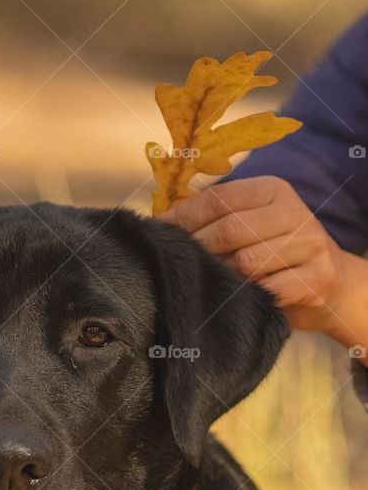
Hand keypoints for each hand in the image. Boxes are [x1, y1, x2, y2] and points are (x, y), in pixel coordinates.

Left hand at [161, 176, 367, 351]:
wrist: (329, 282)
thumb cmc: (272, 252)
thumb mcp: (251, 223)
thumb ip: (214, 217)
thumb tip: (160, 222)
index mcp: (273, 190)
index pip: (220, 198)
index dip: (185, 218)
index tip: (161, 234)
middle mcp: (294, 211)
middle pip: (231, 229)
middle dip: (200, 250)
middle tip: (183, 266)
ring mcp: (310, 244)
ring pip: (247, 262)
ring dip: (223, 277)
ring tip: (213, 283)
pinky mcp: (317, 278)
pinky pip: (268, 290)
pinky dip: (247, 297)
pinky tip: (238, 299)